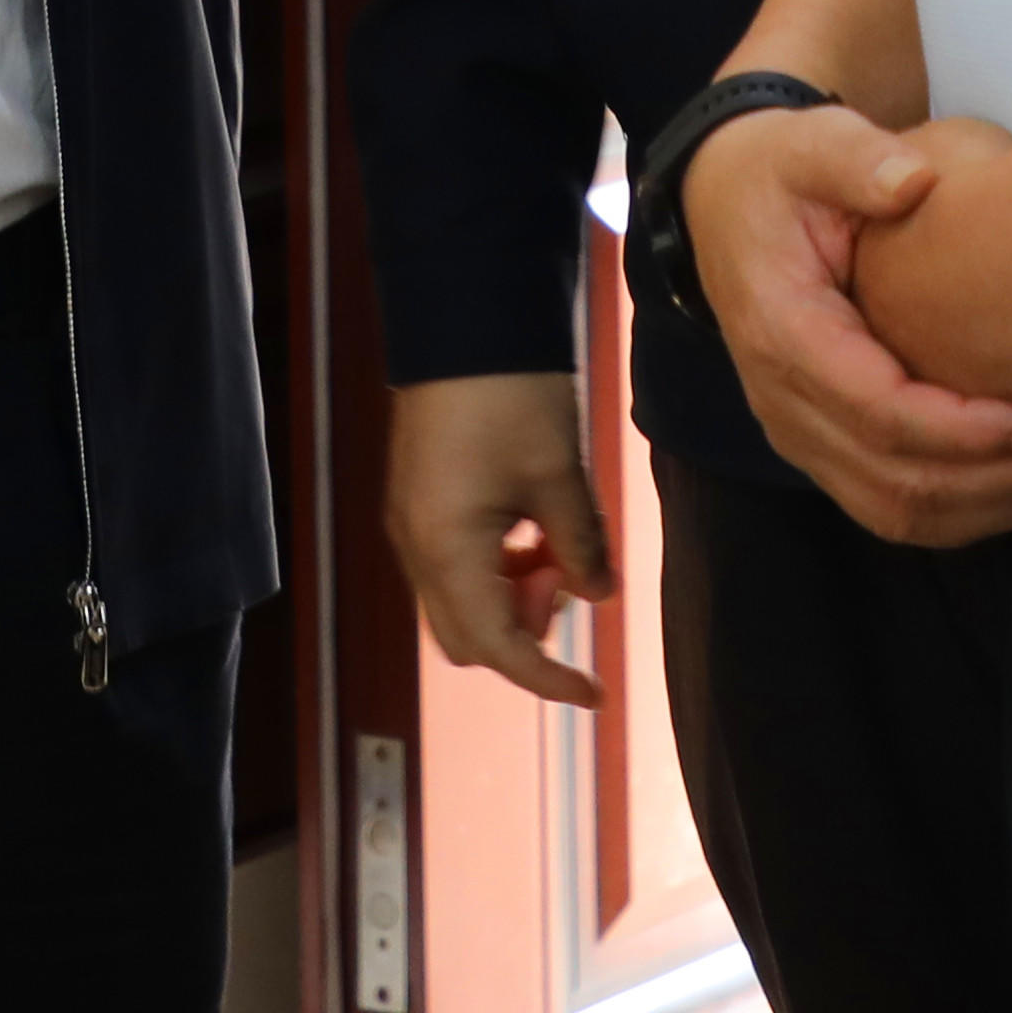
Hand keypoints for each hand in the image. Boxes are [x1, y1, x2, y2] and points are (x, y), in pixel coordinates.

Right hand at [384, 367, 614, 708]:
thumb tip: (599, 595)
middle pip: (468, 636)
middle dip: (526, 632)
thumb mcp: (559, 474)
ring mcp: (412, 524)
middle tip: (572, 584)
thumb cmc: (512, 394)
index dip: (547, 678)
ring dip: (513, 596)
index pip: (497, 646)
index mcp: (447, 548)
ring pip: (461, 601)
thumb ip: (580, 544)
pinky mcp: (418, 502)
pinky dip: (497, 567)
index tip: (593, 693)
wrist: (465, 319)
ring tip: (558, 546)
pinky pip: (455, 565)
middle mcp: (416, 547)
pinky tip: (534, 528)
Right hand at [687, 103, 1011, 548]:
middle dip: (990, 473)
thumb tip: (913, 182)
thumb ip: (856, 158)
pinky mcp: (819, 445)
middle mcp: (782, 401)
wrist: (727, 204)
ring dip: (982, 500)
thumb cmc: (781, 173)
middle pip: (892, 480)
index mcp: (783, 332)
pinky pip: (887, 507)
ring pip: (892, 510)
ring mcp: (797, 432)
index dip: (963, 430)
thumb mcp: (812, 143)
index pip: (879, 413)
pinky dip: (958, 510)